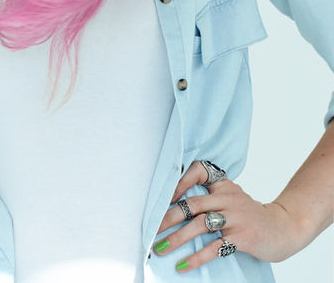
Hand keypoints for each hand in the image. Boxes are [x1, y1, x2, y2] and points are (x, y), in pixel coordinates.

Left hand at [151, 160, 307, 272]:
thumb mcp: (232, 199)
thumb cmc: (250, 215)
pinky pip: (214, 247)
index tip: (163, 195)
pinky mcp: (243, 237)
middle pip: (192, 204)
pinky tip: (183, 265)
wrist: (284, 229)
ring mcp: (236, 217)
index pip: (200, 171)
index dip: (179, 180)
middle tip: (152, 229)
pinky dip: (196, 258)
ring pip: (199, 226)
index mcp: (224, 187)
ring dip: (176, 239)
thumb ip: (209, 198)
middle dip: (168, 217)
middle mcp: (229, 198)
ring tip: (160, 248)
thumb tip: (170, 208)